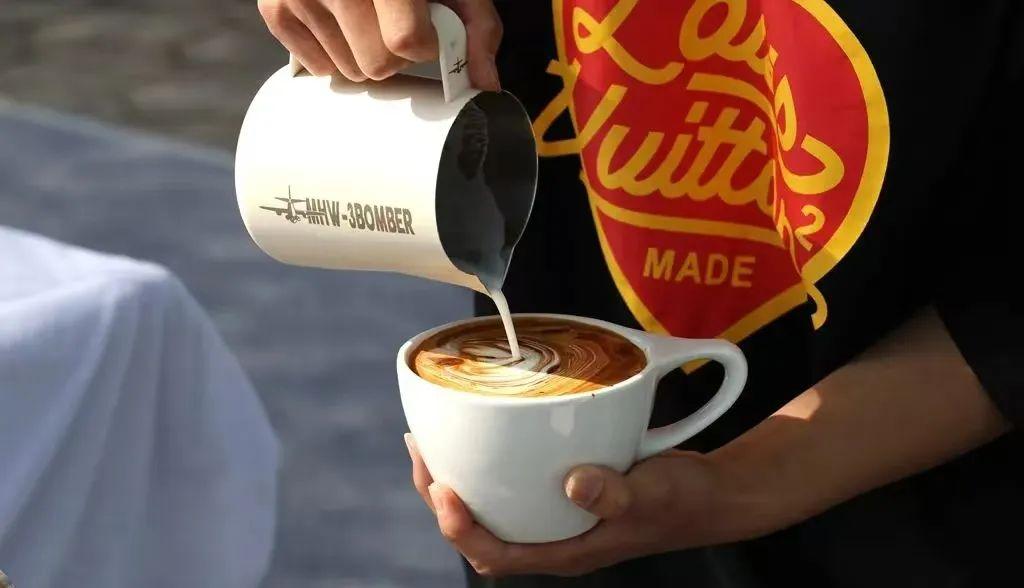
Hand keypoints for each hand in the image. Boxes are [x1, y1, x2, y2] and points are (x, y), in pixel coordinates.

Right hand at [258, 0, 502, 89]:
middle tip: (392, 25)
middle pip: (374, 66)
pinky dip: (330, 53)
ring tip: (365, 20)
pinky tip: (339, 23)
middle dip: (393, 55)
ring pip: (345, 71)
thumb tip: (486, 84)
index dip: (423, 45)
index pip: (404, 44)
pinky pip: (313, 66)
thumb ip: (477, 26)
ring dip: (362, 56)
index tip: (425, 29)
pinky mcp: (274, 7)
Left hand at [404, 433, 745, 576]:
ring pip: (489, 508)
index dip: (458, 527)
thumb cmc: (680, 501)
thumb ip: (615, 495)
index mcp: (565, 551)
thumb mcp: (650, 495)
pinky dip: (487, 465)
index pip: (494, 554)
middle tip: (420, 448)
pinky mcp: (562, 494)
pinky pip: (511, 486)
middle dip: (438, 496)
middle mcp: (552, 538)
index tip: (442, 486)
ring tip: (431, 440)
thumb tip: (573, 484)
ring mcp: (555, 518)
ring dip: (456, 479)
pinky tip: (481, 435)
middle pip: (478, 531)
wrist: (710, 496)